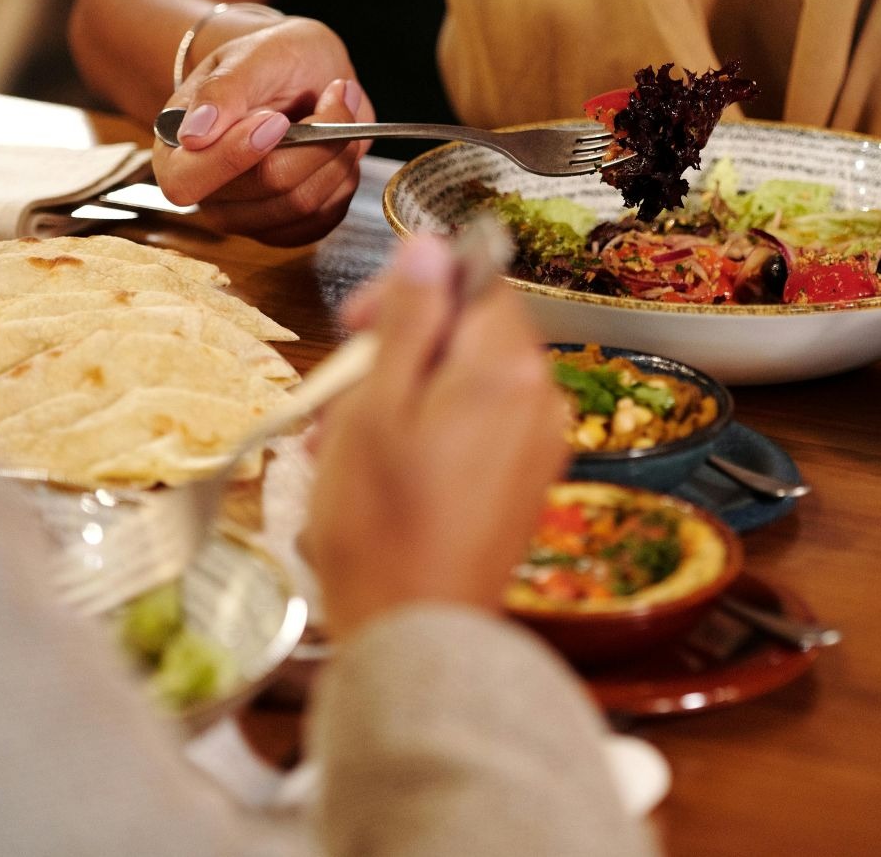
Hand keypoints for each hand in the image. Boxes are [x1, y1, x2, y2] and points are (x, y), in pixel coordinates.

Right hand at [153, 16, 376, 245]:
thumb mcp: (247, 55)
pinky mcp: (287, 229)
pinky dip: (344, 177)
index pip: (188, 182)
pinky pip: (326, 217)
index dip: (236, 155)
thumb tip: (193, 136)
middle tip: (332, 95)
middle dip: (314, 138)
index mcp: (175, 154)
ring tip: (337, 112)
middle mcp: (208, 195)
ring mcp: (248, 217)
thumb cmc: (268, 61)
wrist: (302, 72)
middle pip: (267, 187)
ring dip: (337, 153)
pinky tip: (337, 146)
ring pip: (305, 203)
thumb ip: (221, 91)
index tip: (276, 119)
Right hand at [303, 236, 569, 636]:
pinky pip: (478, 428)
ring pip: (467, 383)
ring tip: (343, 442)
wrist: (416, 632)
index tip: (356, 323)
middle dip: (399, 350)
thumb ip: (409, 319)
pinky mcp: (526, 483)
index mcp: (508, 369)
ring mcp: (539, 445)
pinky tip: (379, 468)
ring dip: (404, 394)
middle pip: (471, 333)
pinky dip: (429, 431)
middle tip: (338, 393)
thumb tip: (430, 248)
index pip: (475, 282)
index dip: (412, 292)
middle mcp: (541, 400)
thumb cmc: (382, 525)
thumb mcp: (375, 405)